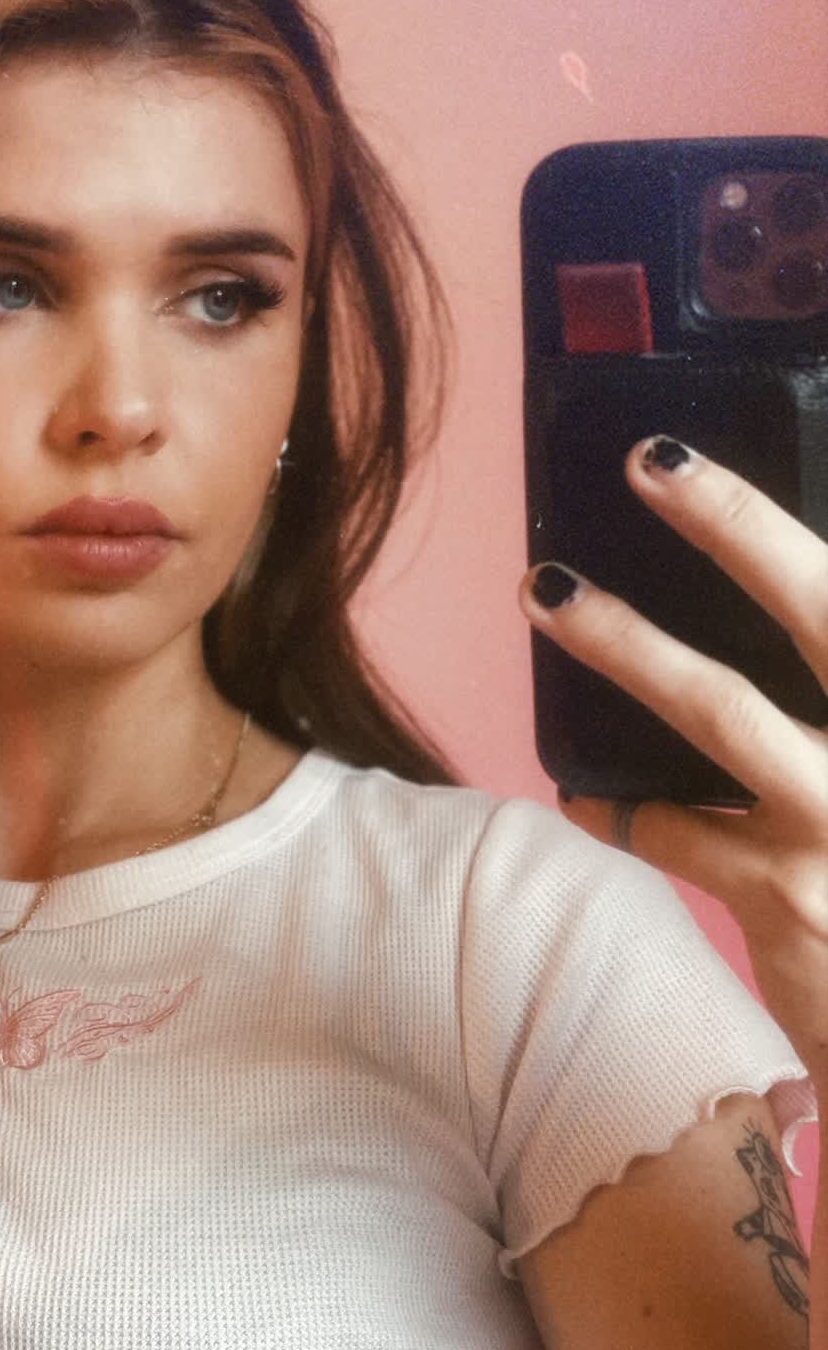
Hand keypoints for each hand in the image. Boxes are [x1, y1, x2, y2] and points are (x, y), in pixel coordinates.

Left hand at [518, 435, 827, 1072]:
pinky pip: (669, 827)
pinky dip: (616, 805)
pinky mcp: (784, 895)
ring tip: (549, 592)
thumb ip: (819, 686)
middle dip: (734, 525)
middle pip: (818, 609)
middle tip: (651, 463)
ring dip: (628, 644)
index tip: (711, 453)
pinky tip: (583, 791)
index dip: (773, 519)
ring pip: (719, 710)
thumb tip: (776, 597)